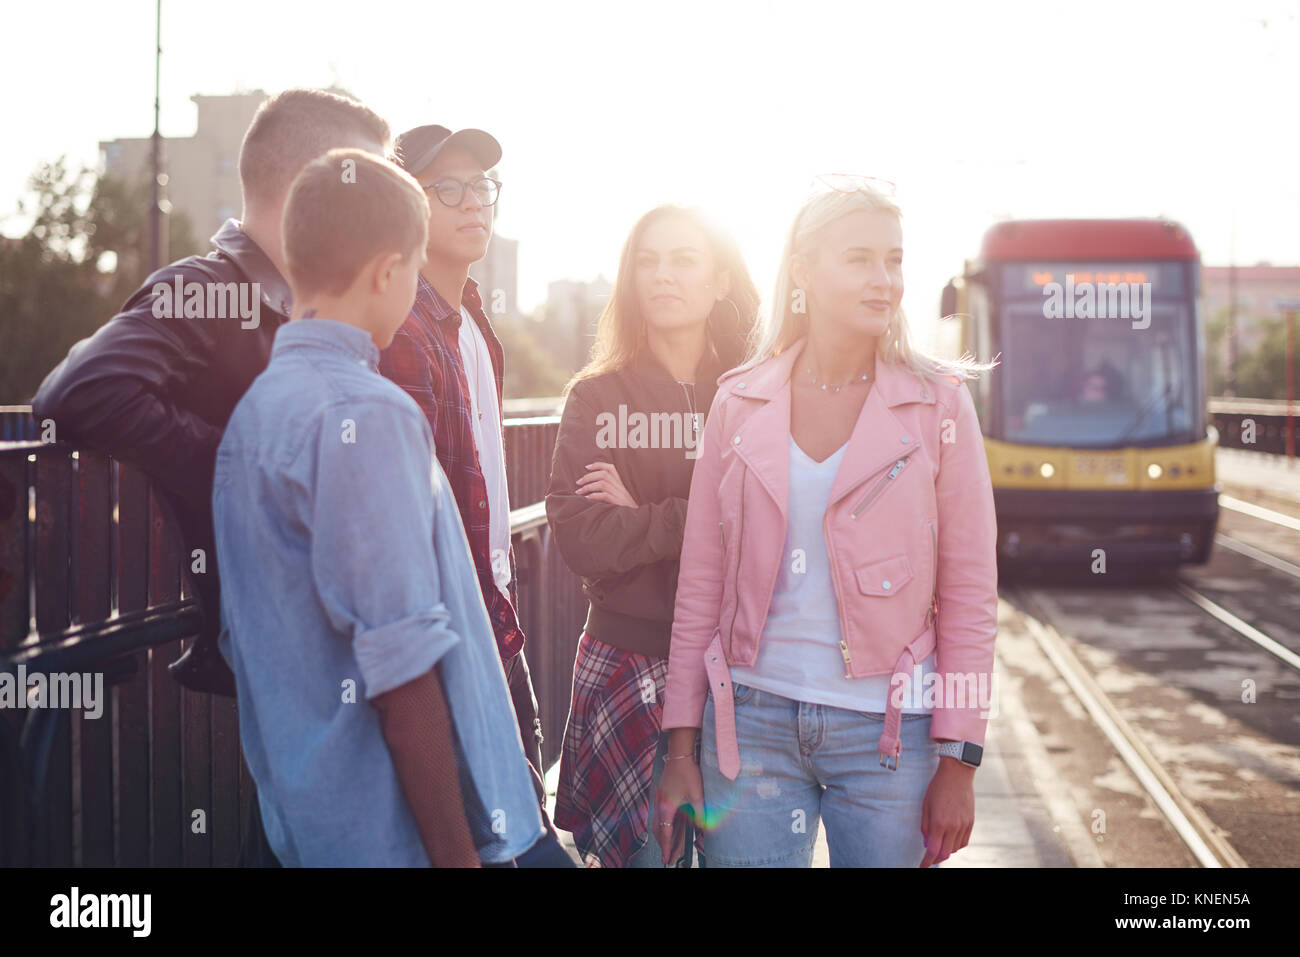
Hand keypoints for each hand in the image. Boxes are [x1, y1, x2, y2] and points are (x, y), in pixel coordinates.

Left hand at [576, 461, 636, 507]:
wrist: (636, 518)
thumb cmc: (625, 507)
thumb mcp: (619, 495)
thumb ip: (610, 488)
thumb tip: (591, 485)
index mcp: (621, 482)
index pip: (610, 468)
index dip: (598, 465)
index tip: (586, 467)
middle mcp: (621, 486)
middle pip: (603, 475)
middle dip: (588, 477)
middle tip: (578, 482)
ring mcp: (620, 494)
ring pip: (602, 484)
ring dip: (588, 487)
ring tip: (579, 492)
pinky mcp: (619, 503)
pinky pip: (605, 496)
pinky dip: (594, 496)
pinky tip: (587, 498)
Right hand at [653, 742, 703, 865]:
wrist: (679, 755)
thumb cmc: (688, 773)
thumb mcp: (697, 795)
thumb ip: (700, 814)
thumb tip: (705, 828)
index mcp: (666, 807)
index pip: (665, 833)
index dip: (666, 847)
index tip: (666, 858)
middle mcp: (659, 804)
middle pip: (658, 829)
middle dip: (662, 843)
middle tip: (667, 856)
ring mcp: (658, 799)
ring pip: (657, 822)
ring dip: (662, 834)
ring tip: (668, 844)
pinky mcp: (661, 794)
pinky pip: (659, 814)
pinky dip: (663, 824)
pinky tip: (669, 826)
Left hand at [919, 757, 974, 866]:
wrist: (957, 774)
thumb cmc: (937, 787)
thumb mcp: (925, 805)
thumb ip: (925, 826)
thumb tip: (926, 843)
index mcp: (939, 822)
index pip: (933, 850)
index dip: (926, 861)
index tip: (922, 866)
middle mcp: (953, 826)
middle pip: (944, 853)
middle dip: (935, 858)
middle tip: (929, 857)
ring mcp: (964, 825)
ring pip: (954, 849)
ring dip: (946, 851)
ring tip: (938, 847)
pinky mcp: (971, 822)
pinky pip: (964, 841)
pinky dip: (956, 845)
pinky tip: (950, 841)